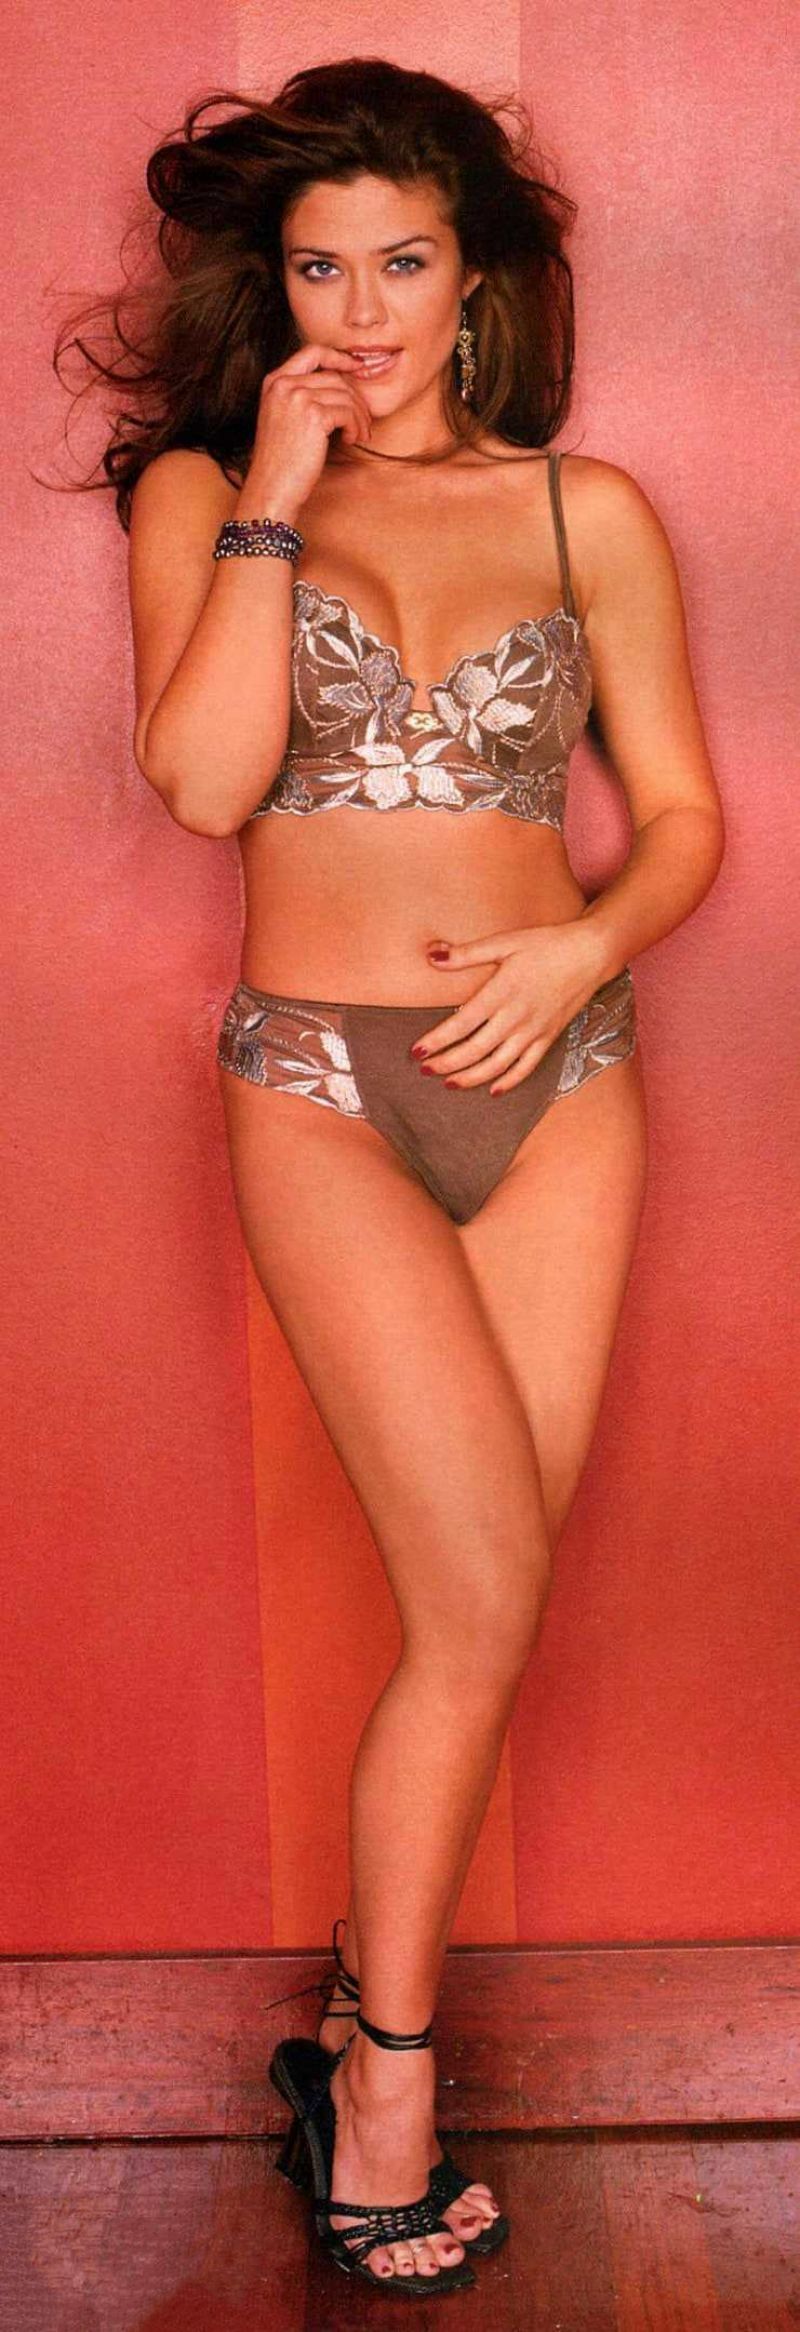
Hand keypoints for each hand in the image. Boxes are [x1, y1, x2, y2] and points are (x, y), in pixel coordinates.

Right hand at [246, 342, 372, 512]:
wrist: (271, 487)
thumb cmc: (281, 461)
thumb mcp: (284, 418)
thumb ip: (303, 395)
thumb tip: (343, 384)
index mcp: (274, 381)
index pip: (312, 352)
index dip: (339, 356)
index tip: (357, 367)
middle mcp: (284, 384)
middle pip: (335, 377)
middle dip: (356, 399)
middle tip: (363, 421)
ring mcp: (297, 397)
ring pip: (346, 395)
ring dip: (359, 417)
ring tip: (359, 435)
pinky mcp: (314, 415)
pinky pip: (348, 412)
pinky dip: (355, 427)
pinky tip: (350, 440)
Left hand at [413, 921, 601, 1092]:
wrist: (590, 954)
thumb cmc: (546, 944)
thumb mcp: (506, 941)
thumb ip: (468, 953)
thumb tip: (433, 957)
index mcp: (502, 992)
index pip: (461, 1024)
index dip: (437, 1041)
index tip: (416, 1052)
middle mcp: (517, 1017)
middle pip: (475, 1050)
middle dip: (447, 1063)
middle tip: (425, 1071)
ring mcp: (534, 1031)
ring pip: (498, 1065)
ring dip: (472, 1078)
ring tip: (450, 1084)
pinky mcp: (549, 1038)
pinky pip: (527, 1067)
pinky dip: (509, 1082)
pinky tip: (493, 1090)